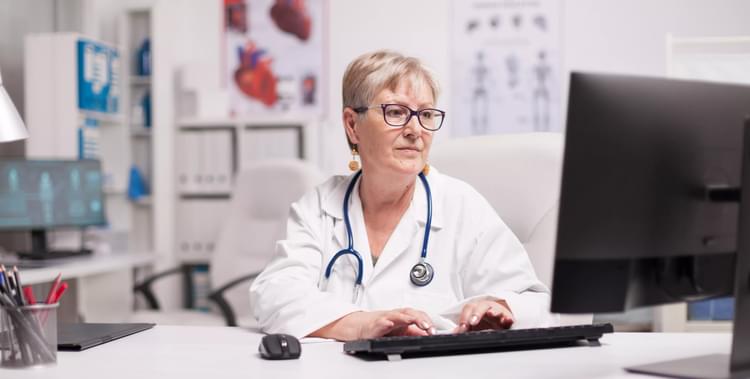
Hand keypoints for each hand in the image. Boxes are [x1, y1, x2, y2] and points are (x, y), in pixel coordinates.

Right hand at [311, 308, 435, 340]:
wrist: (360, 326)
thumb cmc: (380, 326)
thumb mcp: (401, 331)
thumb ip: (414, 332)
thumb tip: (427, 335)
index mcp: (403, 316)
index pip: (418, 315)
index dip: (427, 321)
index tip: (433, 330)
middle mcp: (396, 315)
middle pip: (410, 312)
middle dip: (420, 319)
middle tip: (428, 327)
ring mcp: (386, 318)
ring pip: (398, 315)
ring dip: (407, 318)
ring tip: (415, 321)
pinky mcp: (375, 324)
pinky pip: (381, 322)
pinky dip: (385, 322)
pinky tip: (389, 324)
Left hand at [452, 299, 513, 332]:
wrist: (497, 318)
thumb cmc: (482, 321)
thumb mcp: (472, 325)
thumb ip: (464, 328)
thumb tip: (455, 333)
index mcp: (475, 308)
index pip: (468, 309)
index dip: (464, 317)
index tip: (462, 327)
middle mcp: (486, 308)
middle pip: (481, 307)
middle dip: (476, 313)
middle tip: (472, 322)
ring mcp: (497, 312)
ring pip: (495, 310)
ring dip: (493, 311)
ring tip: (491, 314)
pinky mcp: (507, 318)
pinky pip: (508, 317)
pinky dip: (508, 318)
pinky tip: (507, 320)